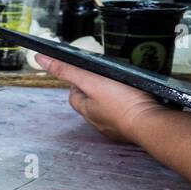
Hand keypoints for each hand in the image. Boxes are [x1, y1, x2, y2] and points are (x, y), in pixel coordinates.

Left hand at [35, 54, 160, 142]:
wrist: (151, 123)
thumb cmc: (121, 101)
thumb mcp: (90, 80)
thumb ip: (67, 70)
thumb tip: (39, 59)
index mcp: (86, 110)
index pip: (74, 94)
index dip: (77, 82)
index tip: (84, 72)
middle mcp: (98, 122)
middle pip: (90, 103)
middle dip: (95, 91)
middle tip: (105, 78)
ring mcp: (116, 128)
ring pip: (108, 111)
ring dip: (112, 100)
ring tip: (122, 86)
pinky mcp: (133, 130)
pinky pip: (126, 116)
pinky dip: (128, 108)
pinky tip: (137, 101)